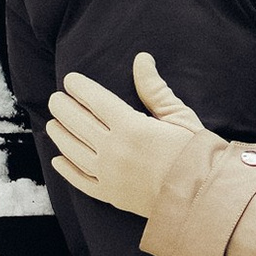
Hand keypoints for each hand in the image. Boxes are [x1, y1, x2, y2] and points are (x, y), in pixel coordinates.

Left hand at [45, 53, 210, 219]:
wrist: (202, 196)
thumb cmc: (196, 152)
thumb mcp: (179, 116)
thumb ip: (154, 89)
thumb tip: (141, 59)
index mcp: (131, 127)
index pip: (95, 101)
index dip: (80, 88)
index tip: (70, 80)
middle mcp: (113, 150)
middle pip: (78, 123)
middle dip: (63, 108)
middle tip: (55, 99)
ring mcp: (108, 174)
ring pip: (73, 150)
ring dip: (60, 135)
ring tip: (53, 123)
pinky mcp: (110, 195)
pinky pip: (80, 180)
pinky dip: (66, 170)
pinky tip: (58, 160)